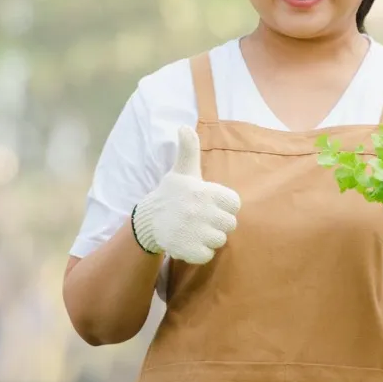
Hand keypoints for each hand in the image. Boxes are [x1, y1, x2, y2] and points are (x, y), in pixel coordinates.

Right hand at [132, 126, 240, 264]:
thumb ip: (189, 149)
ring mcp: (195, 232)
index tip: (209, 203)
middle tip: (201, 218)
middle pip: (230, 224)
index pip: (234, 203)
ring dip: (209, 237)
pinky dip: (200, 252)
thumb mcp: (182, 170)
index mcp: (204, 191)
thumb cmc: (172, 194)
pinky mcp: (189, 250)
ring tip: (194, 229)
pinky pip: (208, 255)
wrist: (148, 220)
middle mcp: (201, 211)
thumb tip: (184, 126)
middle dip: (217, 222)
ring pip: (220, 240)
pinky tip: (189, 241)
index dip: (224, 205)